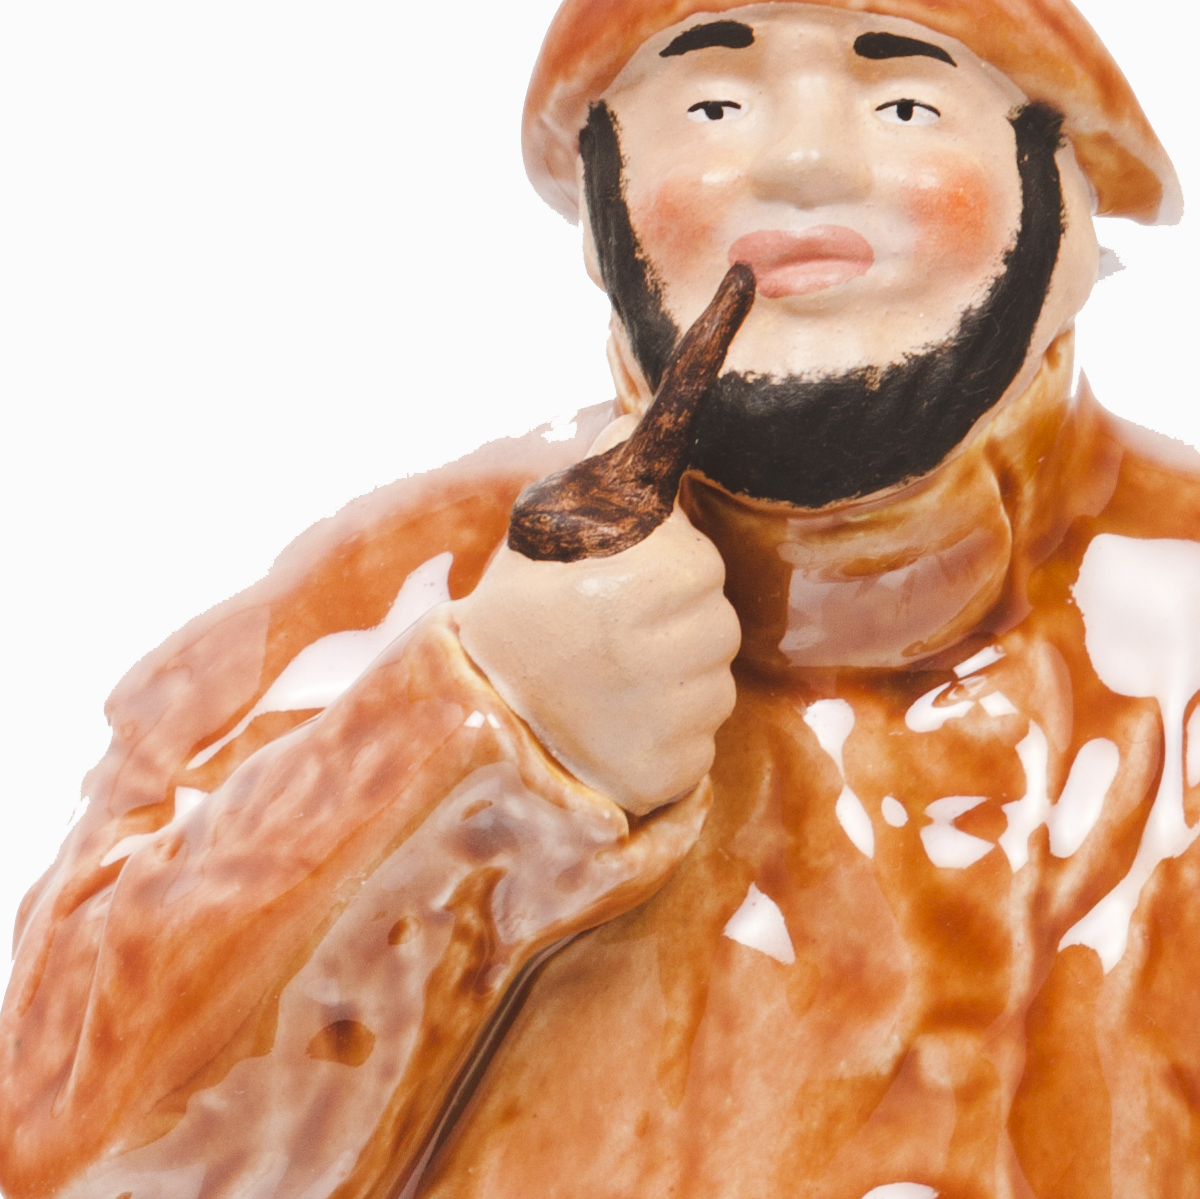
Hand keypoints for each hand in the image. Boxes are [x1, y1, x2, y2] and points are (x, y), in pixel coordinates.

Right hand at [457, 512, 738, 816]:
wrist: (479, 725)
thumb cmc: (517, 621)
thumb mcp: (539, 539)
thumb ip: (595, 482)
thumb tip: (632, 422)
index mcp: (618, 592)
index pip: (703, 565)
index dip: (673, 569)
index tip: (633, 583)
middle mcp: (646, 662)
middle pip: (720, 625)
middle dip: (684, 623)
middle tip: (625, 634)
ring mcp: (660, 726)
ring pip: (717, 685)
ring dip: (683, 680)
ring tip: (622, 682)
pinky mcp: (667, 776)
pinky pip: (704, 741)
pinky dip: (674, 734)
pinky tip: (625, 724)